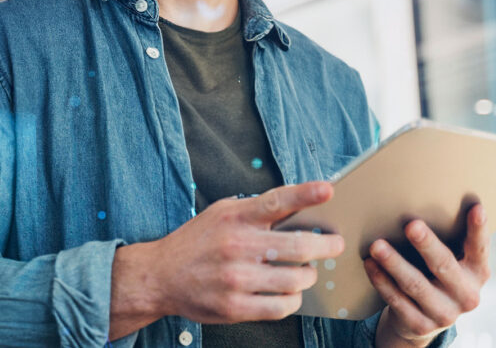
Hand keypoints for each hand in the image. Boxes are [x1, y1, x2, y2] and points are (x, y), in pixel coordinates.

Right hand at [153, 181, 345, 323]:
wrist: (160, 276)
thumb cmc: (197, 242)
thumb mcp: (220, 213)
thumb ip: (255, 211)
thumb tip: (300, 209)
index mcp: (234, 217)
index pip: (275, 202)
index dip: (305, 194)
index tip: (328, 189)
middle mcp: (236, 246)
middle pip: (298, 246)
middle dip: (326, 245)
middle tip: (335, 244)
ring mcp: (236, 278)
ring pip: (296, 279)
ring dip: (308, 276)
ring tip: (305, 272)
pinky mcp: (235, 306)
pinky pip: (282, 306)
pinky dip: (293, 299)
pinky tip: (289, 292)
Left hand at [364, 203, 491, 345]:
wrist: (423, 319)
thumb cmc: (435, 274)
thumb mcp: (450, 260)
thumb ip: (446, 239)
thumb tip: (420, 199)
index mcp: (478, 273)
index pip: (480, 248)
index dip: (479, 229)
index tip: (476, 207)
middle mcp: (466, 295)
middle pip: (444, 265)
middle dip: (427, 245)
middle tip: (411, 225)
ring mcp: (445, 314)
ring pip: (416, 285)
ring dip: (394, 263)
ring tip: (376, 245)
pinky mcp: (421, 325)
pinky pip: (397, 300)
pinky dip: (381, 281)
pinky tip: (370, 264)